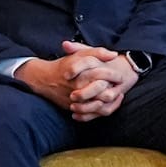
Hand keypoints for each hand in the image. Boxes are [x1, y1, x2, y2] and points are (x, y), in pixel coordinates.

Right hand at [12, 44, 137, 120]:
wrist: (44, 80)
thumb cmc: (65, 65)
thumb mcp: (81, 54)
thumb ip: (98, 52)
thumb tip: (114, 55)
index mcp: (83, 74)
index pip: (105, 75)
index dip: (116, 75)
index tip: (121, 76)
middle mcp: (79, 88)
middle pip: (104, 93)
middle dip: (114, 90)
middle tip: (119, 86)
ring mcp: (76, 100)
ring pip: (98, 106)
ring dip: (109, 102)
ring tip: (115, 95)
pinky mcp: (72, 108)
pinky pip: (89, 114)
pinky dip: (99, 110)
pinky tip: (105, 103)